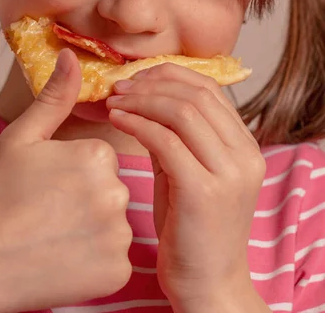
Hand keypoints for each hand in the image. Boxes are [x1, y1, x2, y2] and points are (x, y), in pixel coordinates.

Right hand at [0, 49, 131, 312]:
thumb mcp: (23, 137)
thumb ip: (55, 97)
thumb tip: (72, 55)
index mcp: (98, 155)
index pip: (101, 159)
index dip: (73, 173)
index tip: (48, 187)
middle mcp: (117, 191)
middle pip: (110, 190)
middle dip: (87, 199)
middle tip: (50, 211)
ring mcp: (118, 234)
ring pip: (114, 224)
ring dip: (93, 229)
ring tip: (56, 235)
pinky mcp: (117, 272)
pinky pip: (115, 258)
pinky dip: (96, 261)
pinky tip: (67, 259)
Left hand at [106, 63, 265, 311]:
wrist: (206, 284)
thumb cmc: (190, 227)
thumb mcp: (189, 170)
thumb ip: (176, 135)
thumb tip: (143, 96)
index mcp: (245, 146)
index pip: (209, 88)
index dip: (169, 75)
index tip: (137, 78)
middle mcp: (244, 155)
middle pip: (196, 94)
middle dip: (151, 84)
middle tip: (119, 88)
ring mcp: (228, 173)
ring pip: (182, 112)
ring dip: (141, 101)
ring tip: (114, 103)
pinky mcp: (204, 192)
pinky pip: (165, 141)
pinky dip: (136, 124)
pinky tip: (116, 121)